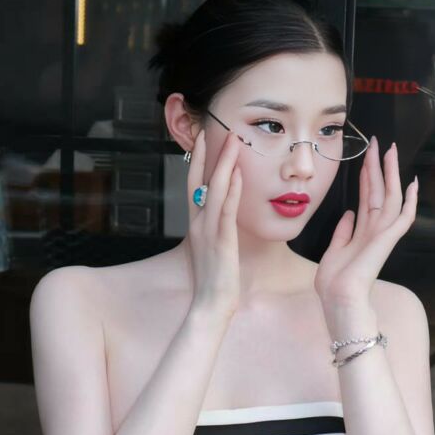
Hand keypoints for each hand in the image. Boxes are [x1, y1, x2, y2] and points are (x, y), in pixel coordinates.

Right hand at [185, 128, 242, 319]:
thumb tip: (223, 218)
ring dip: (225, 164)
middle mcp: (199, 224)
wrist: (210, 305)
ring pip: (216, 190)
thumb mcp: (213, 250)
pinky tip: (239, 174)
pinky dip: (233, 191)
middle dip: (209, 154)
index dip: (198, 161)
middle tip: (215, 128)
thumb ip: (216, 231)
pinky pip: (227, 211)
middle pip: (201, 181)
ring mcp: (209, 231)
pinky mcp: (222, 241)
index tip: (204, 139)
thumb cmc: (215, 282)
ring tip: (232, 142)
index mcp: (197, 225)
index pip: (195, 186)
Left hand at [314, 137, 417, 308]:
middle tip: (378, 142)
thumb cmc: (334, 283)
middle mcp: (375, 230)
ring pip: (391, 196)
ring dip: (390, 173)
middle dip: (378, 166)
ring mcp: (382, 234)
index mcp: (362, 232)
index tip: (367, 156)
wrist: (339, 300)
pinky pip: (403, 217)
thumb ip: (343, 231)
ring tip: (389, 150)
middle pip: (380, 191)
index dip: (367, 176)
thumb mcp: (334, 250)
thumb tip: (348, 213)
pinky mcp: (387, 240)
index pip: (367, 197)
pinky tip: (412, 183)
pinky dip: (410, 201)